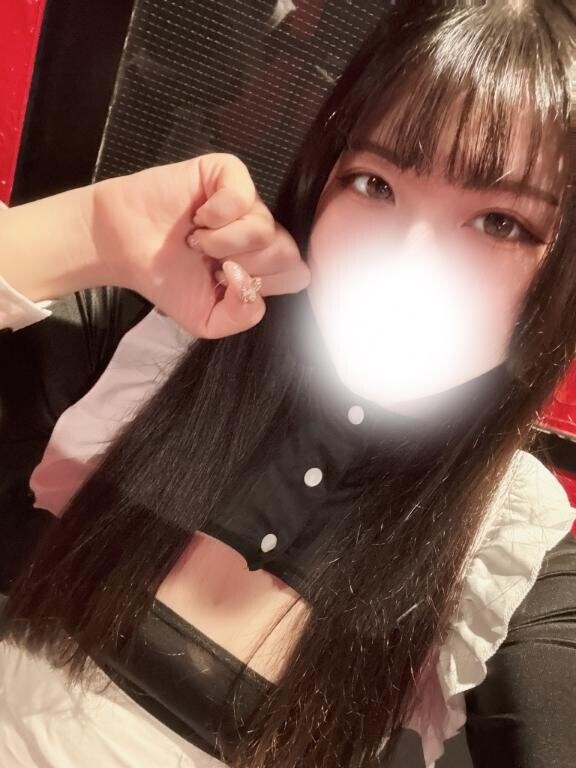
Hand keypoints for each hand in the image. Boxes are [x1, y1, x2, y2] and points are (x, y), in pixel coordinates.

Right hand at [90, 153, 310, 337]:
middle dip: (242, 266)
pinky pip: (242, 198)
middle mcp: (261, 230)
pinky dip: (214, 216)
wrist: (122, 248)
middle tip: (210, 262)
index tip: (224, 283)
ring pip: (264, 230)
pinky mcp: (228, 173)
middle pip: (287, 255)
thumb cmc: (165, 278)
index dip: (261, 286)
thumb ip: (241, 317)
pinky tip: (196, 217)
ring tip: (196, 241)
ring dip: (221, 244)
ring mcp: (248, 200)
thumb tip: (250, 282)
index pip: (297, 276)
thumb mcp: (206, 320)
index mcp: (264, 263)